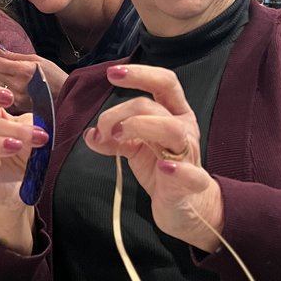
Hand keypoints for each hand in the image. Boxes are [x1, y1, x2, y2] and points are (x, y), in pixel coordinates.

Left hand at [0, 48, 66, 109]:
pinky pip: (6, 92)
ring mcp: (17, 97)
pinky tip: (23, 86)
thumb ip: (14, 55)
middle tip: (11, 64)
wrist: (66, 97)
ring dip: (5, 77)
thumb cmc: (55, 77)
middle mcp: (17, 85)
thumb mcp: (37, 60)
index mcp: (22, 71)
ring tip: (20, 77)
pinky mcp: (17, 105)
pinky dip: (10, 87)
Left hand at [82, 64, 222, 253]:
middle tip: (103, 129)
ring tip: (117, 136)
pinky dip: (177, 170)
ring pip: (172, 129)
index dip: (140, 74)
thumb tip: (90, 134)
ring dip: (139, 127)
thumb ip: (113, 138)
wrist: (182, 207)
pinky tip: (163, 167)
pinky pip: (190, 174)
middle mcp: (184, 129)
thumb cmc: (159, 171)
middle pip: (154, 106)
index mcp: (174, 114)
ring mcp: (189, 155)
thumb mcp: (134, 148)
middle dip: (120, 111)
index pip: (163, 83)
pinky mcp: (191, 183)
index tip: (111, 74)